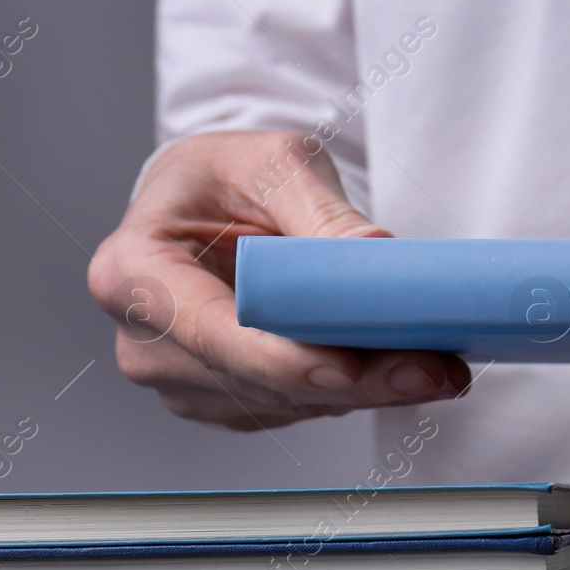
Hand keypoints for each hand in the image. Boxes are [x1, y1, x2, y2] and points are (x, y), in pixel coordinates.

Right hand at [88, 130, 469, 429]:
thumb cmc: (226, 178)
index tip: (348, 370)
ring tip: (437, 366)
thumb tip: (372, 251)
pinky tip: (402, 369)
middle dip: (356, 380)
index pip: (210, 332)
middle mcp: (147, 343)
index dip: (282, 359)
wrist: (214, 206)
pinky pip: (304, 408)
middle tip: (434, 367)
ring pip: (292, 404)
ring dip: (370, 391)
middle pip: (261, 381)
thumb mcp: (271, 161)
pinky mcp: (232, 404)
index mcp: (132, 274)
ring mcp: (187, 383)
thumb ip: (317, 207)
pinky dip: (358, 392)